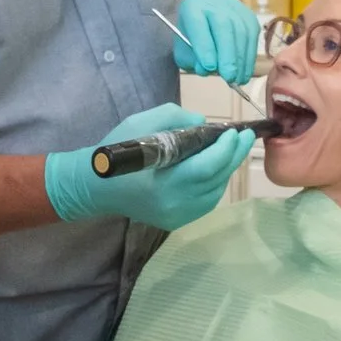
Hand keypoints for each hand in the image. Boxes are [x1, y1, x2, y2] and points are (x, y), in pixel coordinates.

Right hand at [41, 103, 252, 230]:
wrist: (95, 185)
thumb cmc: (117, 149)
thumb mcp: (142, 123)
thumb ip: (177, 120)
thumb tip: (206, 125)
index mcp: (161, 182)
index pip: (205, 169)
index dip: (225, 150)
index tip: (235, 132)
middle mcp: (172, 204)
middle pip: (215, 180)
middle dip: (233, 156)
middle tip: (245, 137)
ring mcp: (176, 216)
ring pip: (215, 192)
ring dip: (227, 169)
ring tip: (233, 149)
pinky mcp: (176, 221)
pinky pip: (206, 201)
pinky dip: (216, 183)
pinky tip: (217, 167)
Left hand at [172, 0, 260, 83]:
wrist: (208, 13)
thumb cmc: (193, 35)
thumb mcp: (184, 48)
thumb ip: (191, 60)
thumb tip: (208, 69)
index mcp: (192, 7)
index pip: (198, 24)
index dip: (205, 47)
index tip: (210, 67)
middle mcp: (213, 2)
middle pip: (223, 26)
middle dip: (228, 55)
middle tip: (229, 77)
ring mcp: (234, 7)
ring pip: (241, 31)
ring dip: (241, 59)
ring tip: (237, 79)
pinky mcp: (249, 15)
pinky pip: (252, 36)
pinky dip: (249, 56)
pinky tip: (245, 71)